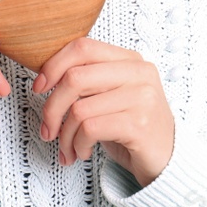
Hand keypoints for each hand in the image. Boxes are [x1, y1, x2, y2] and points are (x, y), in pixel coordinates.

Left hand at [33, 37, 174, 186]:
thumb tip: (44, 78)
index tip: (39, 88)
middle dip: (52, 108)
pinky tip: (82, 152)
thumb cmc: (133, 127)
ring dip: (65, 135)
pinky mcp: (139, 124)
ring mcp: (142, 97)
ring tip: (68, 148)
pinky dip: (78, 145)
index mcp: (130, 59)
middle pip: (75, 77)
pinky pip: (90, 129)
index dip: (53, 65)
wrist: (168, 159)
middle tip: (47, 129)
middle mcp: (139, 73)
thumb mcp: (111, 96)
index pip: (83, 47)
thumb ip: (88, 80)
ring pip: (79, 108)